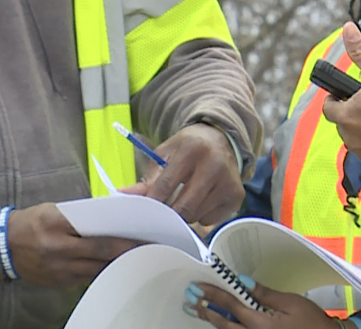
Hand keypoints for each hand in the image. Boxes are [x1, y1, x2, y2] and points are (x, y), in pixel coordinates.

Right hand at [0, 203, 140, 287]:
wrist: (3, 246)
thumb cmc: (32, 222)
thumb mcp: (55, 211)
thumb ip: (82, 215)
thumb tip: (112, 216)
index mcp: (57, 227)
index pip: (97, 236)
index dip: (121, 241)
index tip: (140, 238)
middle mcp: (58, 251)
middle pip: (100, 256)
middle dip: (124, 253)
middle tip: (146, 249)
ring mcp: (58, 271)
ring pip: (95, 270)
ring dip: (115, 265)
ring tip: (133, 258)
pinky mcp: (58, 283)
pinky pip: (85, 279)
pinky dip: (99, 272)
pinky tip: (111, 267)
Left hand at [118, 123, 242, 225]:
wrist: (221, 139)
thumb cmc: (188, 148)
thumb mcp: (166, 154)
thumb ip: (147, 177)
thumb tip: (123, 196)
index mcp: (192, 149)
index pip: (166, 185)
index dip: (152, 202)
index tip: (143, 212)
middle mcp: (215, 165)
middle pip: (184, 207)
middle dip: (168, 214)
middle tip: (160, 214)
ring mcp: (229, 182)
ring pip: (196, 215)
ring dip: (185, 214)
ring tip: (184, 199)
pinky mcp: (237, 196)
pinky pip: (210, 220)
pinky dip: (201, 215)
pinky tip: (202, 200)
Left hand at [187, 278, 337, 328]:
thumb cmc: (312, 321)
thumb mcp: (290, 302)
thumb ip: (264, 293)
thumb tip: (242, 281)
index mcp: (261, 323)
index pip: (231, 305)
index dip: (212, 294)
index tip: (197, 286)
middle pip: (223, 324)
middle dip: (205, 310)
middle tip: (189, 300)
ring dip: (211, 321)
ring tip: (196, 310)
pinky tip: (220, 324)